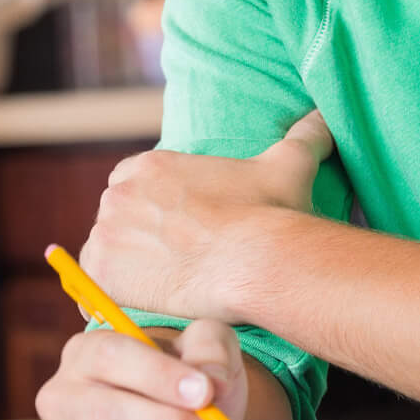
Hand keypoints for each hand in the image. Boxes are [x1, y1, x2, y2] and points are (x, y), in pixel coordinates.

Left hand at [79, 109, 334, 322]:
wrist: (258, 261)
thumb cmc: (272, 212)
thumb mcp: (290, 163)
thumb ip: (305, 134)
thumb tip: (326, 114)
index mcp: (150, 165)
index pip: (134, 182)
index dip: (156, 207)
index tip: (179, 229)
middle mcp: (119, 195)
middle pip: (118, 218)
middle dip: (139, 237)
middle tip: (177, 262)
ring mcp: (106, 234)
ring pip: (107, 254)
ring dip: (127, 268)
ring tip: (165, 288)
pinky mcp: (102, 274)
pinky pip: (94, 291)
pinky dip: (114, 300)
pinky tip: (146, 306)